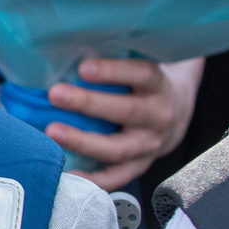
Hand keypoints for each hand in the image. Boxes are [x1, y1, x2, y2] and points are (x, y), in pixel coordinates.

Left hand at [43, 56, 205, 189]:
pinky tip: (67, 174)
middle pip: (125, 112)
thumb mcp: (139, 68)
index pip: (141, 74)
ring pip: (116, 148)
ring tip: (52, 132)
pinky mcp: (139, 166)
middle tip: (55, 94)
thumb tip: (67, 48)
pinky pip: (116, 178)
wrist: (176, 113)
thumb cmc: (143, 84)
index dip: (113, 71)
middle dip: (88, 104)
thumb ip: (116, 60)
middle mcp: (158, 116)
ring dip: (82, 141)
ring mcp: (149, 146)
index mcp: (159, 86)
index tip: (83, 68)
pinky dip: (92, 180)